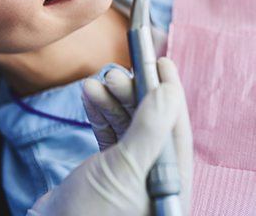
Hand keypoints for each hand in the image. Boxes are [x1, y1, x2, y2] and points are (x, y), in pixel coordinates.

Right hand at [28, 58, 192, 214]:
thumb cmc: (91, 212)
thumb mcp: (124, 168)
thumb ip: (148, 129)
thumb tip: (169, 90)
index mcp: (170, 182)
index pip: (175, 128)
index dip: (168, 93)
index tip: (160, 63)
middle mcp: (153, 175)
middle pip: (148, 123)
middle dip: (131, 94)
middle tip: (114, 72)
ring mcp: (129, 170)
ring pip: (126, 125)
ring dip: (110, 101)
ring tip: (94, 82)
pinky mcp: (107, 168)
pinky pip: (108, 133)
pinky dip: (98, 113)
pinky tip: (88, 96)